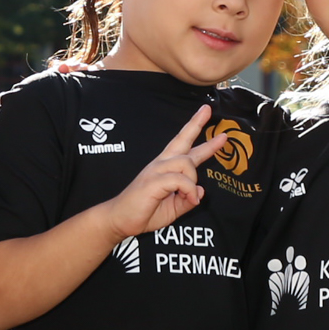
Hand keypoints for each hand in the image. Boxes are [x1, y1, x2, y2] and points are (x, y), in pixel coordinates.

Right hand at [98, 106, 212, 242]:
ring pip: (186, 164)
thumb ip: (187, 199)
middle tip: (207, 109)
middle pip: (182, 140)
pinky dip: (189, 190)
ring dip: (193, 181)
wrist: (121, 220)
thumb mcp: (173, 208)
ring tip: (190, 197)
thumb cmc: (144, 212)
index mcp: (166, 168)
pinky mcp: (153, 180)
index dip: (195, 128)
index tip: (206, 112)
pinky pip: (180, 179)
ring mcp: (156, 170)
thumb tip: (201, 191)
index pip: (184, 144)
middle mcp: (161, 164)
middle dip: (196, 124)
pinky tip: (190, 199)